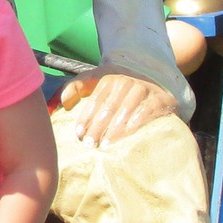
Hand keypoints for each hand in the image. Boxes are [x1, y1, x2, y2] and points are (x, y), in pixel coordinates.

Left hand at [58, 71, 176, 145]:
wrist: (155, 82)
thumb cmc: (119, 88)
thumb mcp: (97, 81)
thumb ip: (77, 87)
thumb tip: (63, 102)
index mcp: (109, 77)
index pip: (94, 100)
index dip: (85, 117)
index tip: (78, 134)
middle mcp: (126, 81)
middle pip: (108, 108)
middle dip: (97, 128)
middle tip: (89, 144)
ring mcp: (143, 88)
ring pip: (125, 110)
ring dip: (114, 129)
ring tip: (105, 145)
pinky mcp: (159, 99)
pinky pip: (145, 112)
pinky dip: (136, 123)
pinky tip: (127, 136)